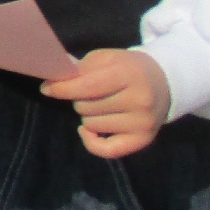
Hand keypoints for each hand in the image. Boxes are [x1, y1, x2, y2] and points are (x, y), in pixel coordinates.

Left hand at [43, 49, 171, 158]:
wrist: (163, 82)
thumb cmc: (127, 68)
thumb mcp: (107, 58)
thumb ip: (81, 68)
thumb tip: (54, 83)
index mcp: (129, 74)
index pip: (87, 86)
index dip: (62, 88)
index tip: (46, 88)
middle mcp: (139, 100)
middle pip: (87, 107)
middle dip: (78, 99)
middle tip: (89, 93)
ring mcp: (142, 123)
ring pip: (92, 125)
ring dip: (87, 116)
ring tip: (99, 106)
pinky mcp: (143, 140)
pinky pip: (106, 150)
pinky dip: (91, 142)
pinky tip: (88, 131)